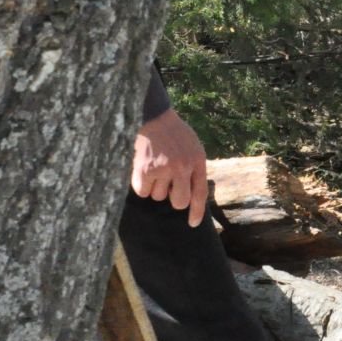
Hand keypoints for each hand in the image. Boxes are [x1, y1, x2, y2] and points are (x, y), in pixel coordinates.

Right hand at [133, 109, 209, 227]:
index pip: (200, 193)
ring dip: (155, 186)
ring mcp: (164, 169)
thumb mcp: (193, 147)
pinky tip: (143, 168)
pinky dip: (141, 185)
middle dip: (172, 198)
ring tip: (155, 166)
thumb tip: (189, 197)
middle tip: (167, 186)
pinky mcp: (146, 171)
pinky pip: (143, 192)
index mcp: (197, 161)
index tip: (193, 224)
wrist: (153, 117)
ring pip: (158, 197)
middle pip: (179, 202)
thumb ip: (193, 169)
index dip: (197, 211)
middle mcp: (183, 167)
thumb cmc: (174, 133)